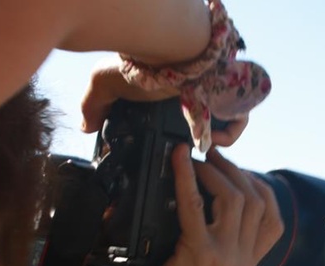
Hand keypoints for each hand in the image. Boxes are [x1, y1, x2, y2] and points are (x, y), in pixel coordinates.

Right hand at [80, 58, 247, 146]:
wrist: (167, 47)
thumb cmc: (137, 61)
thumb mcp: (105, 83)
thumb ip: (94, 105)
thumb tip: (86, 127)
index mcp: (167, 92)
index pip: (174, 122)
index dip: (169, 141)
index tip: (161, 154)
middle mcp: (192, 94)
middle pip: (198, 128)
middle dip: (190, 146)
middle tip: (181, 160)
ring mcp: (213, 95)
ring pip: (220, 125)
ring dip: (210, 142)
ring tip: (195, 154)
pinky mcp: (230, 96)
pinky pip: (238, 121)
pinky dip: (226, 136)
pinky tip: (209, 142)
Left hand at [131, 144, 282, 265]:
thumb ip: (220, 251)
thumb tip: (207, 213)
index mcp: (248, 265)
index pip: (274, 219)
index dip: (260, 187)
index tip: (239, 173)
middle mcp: (242, 259)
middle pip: (255, 200)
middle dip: (234, 170)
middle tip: (212, 156)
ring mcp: (224, 256)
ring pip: (235, 198)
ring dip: (215, 172)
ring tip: (197, 160)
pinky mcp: (198, 253)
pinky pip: (195, 206)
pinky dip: (186, 177)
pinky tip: (178, 161)